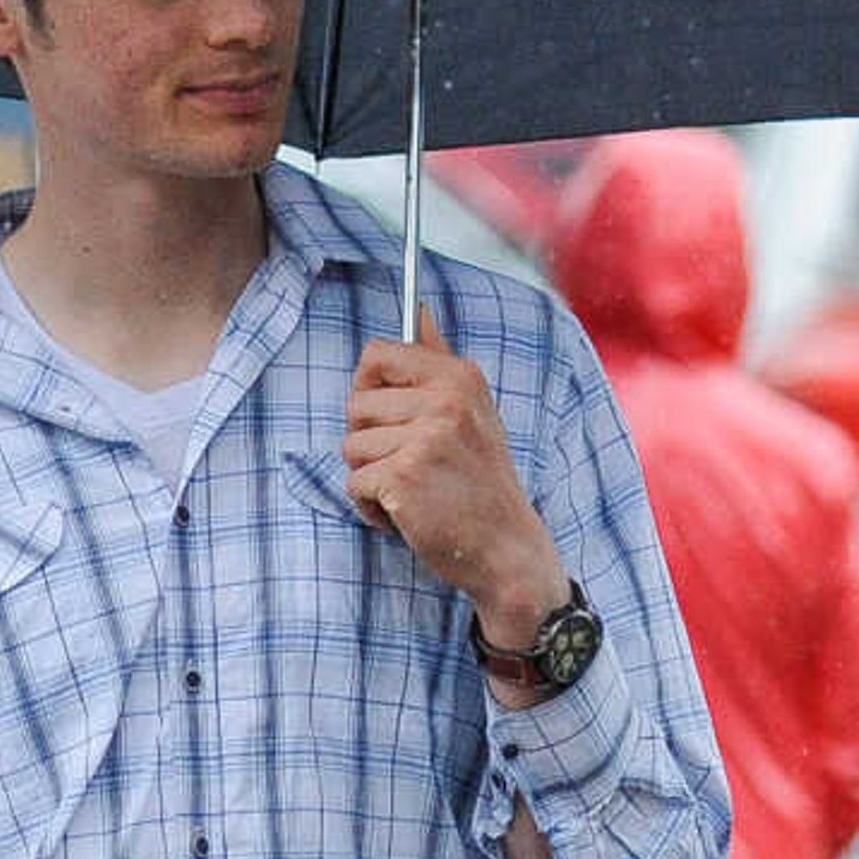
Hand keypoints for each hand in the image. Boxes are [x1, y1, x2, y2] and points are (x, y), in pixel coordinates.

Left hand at [346, 307, 561, 642]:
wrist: (508, 549)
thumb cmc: (481, 481)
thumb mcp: (472, 412)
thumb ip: (440, 360)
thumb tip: (418, 308)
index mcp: (459, 377)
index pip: (375, 354)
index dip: (369, 389)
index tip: (389, 417)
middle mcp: (445, 400)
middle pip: (355, 405)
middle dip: (371, 442)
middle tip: (414, 466)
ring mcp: (425, 437)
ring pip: (350, 447)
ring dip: (372, 478)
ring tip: (415, 492)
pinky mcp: (404, 476)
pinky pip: (354, 483)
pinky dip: (371, 508)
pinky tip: (408, 516)